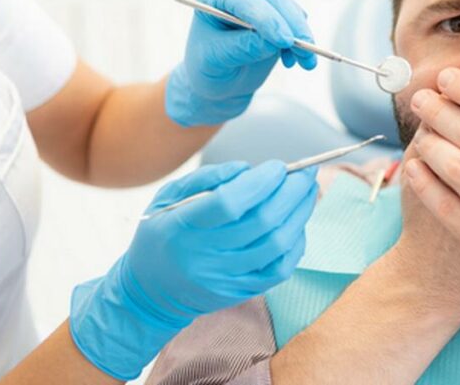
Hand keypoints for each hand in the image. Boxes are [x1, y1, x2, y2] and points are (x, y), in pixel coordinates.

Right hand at [69, 160, 318, 378]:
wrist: (151, 291)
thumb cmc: (163, 233)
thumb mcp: (168, 197)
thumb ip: (207, 178)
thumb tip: (248, 169)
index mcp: (181, 227)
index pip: (228, 203)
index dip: (260, 182)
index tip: (278, 167)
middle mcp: (204, 256)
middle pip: (261, 222)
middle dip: (291, 192)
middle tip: (306, 172)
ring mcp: (224, 278)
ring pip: (277, 244)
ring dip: (300, 213)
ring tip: (308, 191)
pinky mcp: (240, 292)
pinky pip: (280, 268)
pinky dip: (296, 242)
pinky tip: (298, 223)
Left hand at [166, 0, 317, 126]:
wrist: (219, 82)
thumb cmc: (209, 69)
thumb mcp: (217, 61)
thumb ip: (243, 48)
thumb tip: (275, 42)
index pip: (244, 0)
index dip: (266, 18)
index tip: (284, 41)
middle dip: (291, 23)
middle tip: (305, 47)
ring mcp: (259, 3)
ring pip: (289, 9)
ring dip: (302, 34)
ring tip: (306, 62)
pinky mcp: (277, 17)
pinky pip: (296, 22)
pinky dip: (302, 42)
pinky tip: (294, 61)